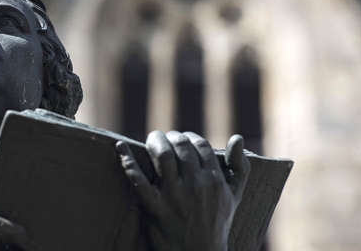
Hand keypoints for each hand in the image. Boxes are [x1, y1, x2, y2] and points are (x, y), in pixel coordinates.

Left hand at [116, 131, 249, 250]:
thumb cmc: (218, 223)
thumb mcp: (235, 195)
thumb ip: (240, 166)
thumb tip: (238, 137)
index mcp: (215, 180)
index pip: (200, 145)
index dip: (189, 137)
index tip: (181, 138)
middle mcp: (196, 185)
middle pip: (180, 146)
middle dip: (171, 137)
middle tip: (164, 138)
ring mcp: (174, 197)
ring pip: (162, 156)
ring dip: (154, 141)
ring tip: (152, 139)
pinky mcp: (156, 208)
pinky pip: (138, 180)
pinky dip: (127, 161)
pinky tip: (120, 148)